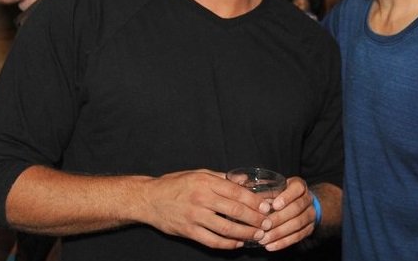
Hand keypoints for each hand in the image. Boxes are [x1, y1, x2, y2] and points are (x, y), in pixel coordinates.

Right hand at [139, 169, 272, 249]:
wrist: (150, 198)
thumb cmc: (176, 184)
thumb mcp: (199, 173)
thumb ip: (222, 178)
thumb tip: (245, 180)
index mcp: (206, 182)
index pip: (236, 192)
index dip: (254, 201)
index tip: (266, 206)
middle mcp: (201, 198)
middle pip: (234, 210)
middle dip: (254, 218)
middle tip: (267, 223)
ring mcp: (195, 216)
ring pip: (226, 228)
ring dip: (245, 233)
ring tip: (257, 235)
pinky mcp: (189, 231)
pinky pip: (212, 240)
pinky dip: (227, 243)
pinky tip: (238, 243)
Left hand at [257, 177, 315, 250]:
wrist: (304, 204)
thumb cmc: (285, 194)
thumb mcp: (278, 188)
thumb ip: (267, 193)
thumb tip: (251, 200)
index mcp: (299, 185)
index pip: (297, 188)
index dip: (286, 197)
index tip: (274, 206)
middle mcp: (308, 199)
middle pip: (296, 208)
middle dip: (279, 219)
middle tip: (264, 226)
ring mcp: (310, 214)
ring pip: (297, 224)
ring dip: (279, 233)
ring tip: (264, 239)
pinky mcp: (309, 229)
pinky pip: (297, 237)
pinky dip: (283, 242)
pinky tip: (271, 246)